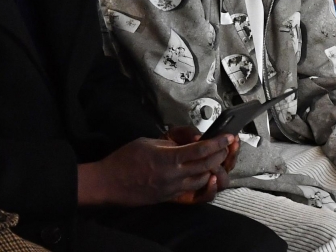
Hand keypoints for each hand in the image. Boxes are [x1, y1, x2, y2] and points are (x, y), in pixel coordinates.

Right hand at [77, 134, 233, 206]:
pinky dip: (201, 181)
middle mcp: (173, 175)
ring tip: (215, 158)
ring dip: (212, 168)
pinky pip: (192, 190)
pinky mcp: (168, 198)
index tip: (228, 137)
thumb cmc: (124, 160)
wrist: (107, 183)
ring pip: (203, 179)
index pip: (201, 149)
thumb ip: (173, 142)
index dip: (218, 142)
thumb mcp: (149, 142)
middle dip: (220, 154)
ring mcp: (172, 189)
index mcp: (168, 158)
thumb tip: (191, 141)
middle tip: (225, 146)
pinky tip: (203, 174)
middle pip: (207, 164)